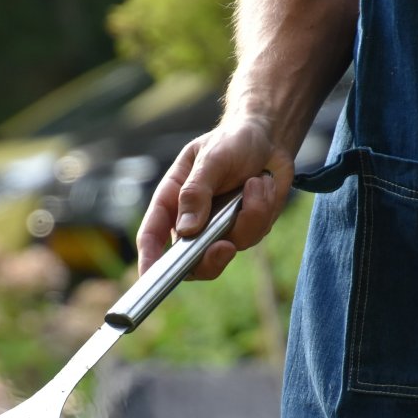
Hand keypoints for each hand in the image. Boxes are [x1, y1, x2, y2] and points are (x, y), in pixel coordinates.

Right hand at [136, 117, 293, 278]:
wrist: (268, 139)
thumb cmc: (231, 141)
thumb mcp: (210, 158)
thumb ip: (196, 192)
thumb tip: (187, 230)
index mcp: (172, 201)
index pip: (152, 236)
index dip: (149, 260)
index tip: (150, 278)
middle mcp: (192, 221)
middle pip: (190, 261)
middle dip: (209, 260)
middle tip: (225, 247)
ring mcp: (219, 229)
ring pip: (229, 247)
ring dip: (248, 215)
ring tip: (256, 182)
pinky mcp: (245, 229)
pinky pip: (254, 234)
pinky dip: (263, 209)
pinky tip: (263, 184)